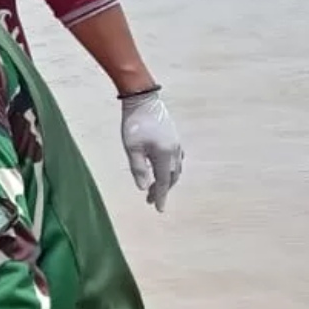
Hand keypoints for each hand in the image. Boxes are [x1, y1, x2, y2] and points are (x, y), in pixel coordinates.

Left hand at [120, 88, 183, 211]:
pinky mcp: (174, 137)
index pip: (163, 181)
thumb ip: (138, 169)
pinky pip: (176, 159)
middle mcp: (174, 150)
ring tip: (154, 188)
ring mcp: (176, 143)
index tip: (158, 209)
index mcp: (164, 154)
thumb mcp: (132, 148)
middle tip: (150, 199)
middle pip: (171, 176)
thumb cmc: (134, 124)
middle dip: (162, 190)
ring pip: (175, 168)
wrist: (143, 100)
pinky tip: (163, 170)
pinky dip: (170, 169)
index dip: (160, 196)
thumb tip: (142, 187)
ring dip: (167, 180)